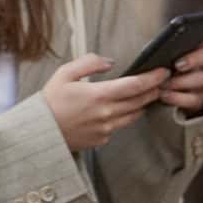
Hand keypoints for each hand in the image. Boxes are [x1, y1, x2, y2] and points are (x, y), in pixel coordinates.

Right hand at [44, 55, 164, 152]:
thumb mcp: (64, 73)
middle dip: (153, 90)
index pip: (135, 85)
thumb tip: (110, 62)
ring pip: (133, 115)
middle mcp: (106, 114)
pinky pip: (118, 127)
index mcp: (99, 95)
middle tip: (160, 81)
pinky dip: (122, 117)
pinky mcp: (101, 140)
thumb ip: (89, 63)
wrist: (38, 133)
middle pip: (140, 101)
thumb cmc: (49, 102)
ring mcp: (105, 129)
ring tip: (145, 95)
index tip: (163, 71)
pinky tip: (118, 110)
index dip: (153, 78)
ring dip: (142, 104)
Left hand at [159, 40, 202, 115]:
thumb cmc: (161, 71)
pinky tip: (164, 94)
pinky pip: (192, 99)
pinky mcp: (198, 101)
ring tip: (163, 83)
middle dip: (194, 59)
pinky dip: (176, 97)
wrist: (160, 97)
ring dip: (180, 81)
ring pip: (201, 79)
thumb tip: (162, 38)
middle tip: (177, 64)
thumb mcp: (161, 57)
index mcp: (196, 47)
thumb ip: (165, 46)